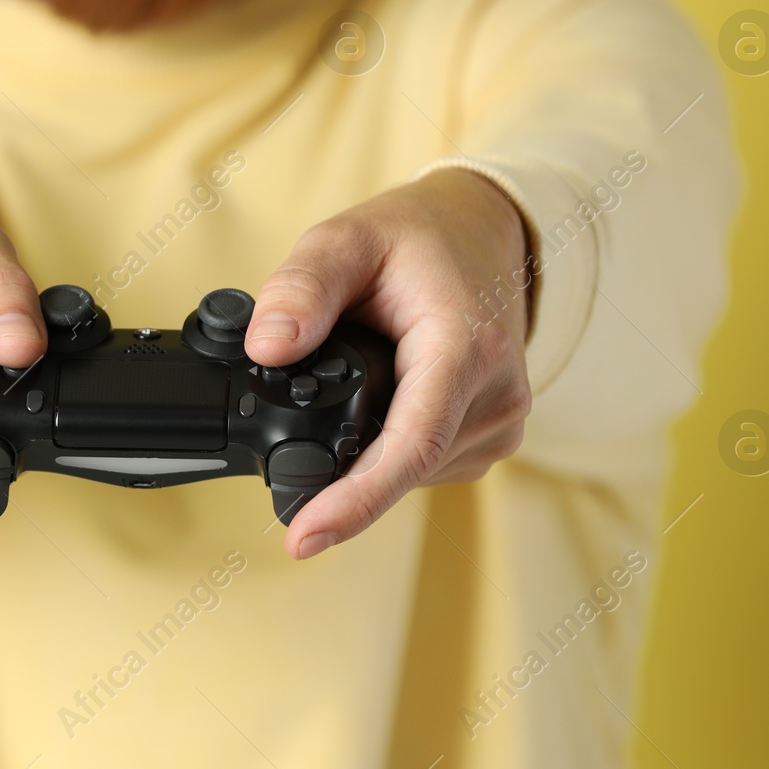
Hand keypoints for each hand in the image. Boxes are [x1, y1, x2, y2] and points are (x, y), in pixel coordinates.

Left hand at [245, 168, 533, 559]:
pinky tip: (376, 404)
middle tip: (287, 428)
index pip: (410, 446)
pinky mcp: (493, 435)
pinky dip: (386, 447)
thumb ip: (302, 288)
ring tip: (351, 382)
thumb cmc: (417, 237)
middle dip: (339, 466)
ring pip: (413, 472)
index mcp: (467, 347)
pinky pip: (426, 464)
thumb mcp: (346, 239)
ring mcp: (502, 421)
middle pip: (403, 466)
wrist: (481, 231)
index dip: (355, 501)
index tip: (303, 537)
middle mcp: (497, 394)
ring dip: (364, 452)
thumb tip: (266, 348)